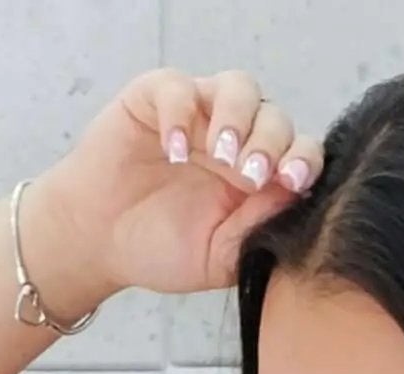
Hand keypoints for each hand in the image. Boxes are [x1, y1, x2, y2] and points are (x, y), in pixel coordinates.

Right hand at [33, 67, 321, 304]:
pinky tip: (174, 152)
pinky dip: (180, 114)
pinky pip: (178, 86)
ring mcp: (198, 113)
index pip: (298, 152)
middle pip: (274, 117)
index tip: (293, 181)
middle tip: (248, 175)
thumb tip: (296, 196)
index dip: (303, 160)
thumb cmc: (160, 249)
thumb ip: (256, 228)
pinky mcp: (157, 98)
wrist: (100, 243)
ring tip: (222, 154)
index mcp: (257, 175)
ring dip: (237, 117)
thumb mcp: (218, 255)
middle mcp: (235, 137)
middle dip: (269, 143)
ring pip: (238, 87)